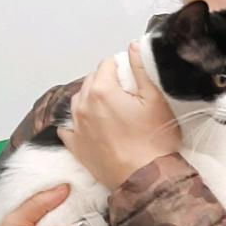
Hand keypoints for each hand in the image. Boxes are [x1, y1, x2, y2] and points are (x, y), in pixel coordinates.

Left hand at [58, 44, 178, 190]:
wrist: (145, 179)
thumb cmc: (154, 141)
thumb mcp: (155, 100)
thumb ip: (141, 69)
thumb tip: (132, 47)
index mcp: (102, 90)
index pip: (107, 64)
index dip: (121, 67)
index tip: (132, 77)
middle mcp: (83, 105)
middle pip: (91, 81)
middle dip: (106, 82)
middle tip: (126, 95)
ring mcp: (76, 126)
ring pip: (79, 101)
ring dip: (92, 100)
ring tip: (111, 110)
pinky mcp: (75, 146)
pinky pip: (69, 127)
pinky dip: (78, 122)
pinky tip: (91, 127)